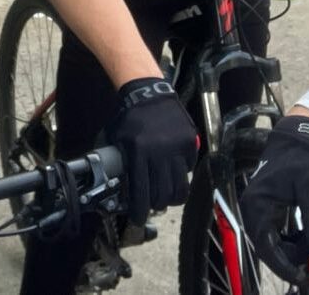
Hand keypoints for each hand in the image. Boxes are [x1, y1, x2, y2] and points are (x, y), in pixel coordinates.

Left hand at [106, 77, 198, 223]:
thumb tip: (123, 190)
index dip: (139, 211)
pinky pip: (189, 169)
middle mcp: (159, 152)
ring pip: (180, 187)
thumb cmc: (129, 118)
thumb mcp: (118, 140)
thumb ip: (122, 164)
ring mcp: (177, 147)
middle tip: (153, 204)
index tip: (138, 218)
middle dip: (156, 205)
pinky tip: (175, 172)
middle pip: (162, 194)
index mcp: (138, 153)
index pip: (141, 193)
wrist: (148, 92)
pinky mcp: (190, 142)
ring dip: (172, 197)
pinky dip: (182, 175)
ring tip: (167, 196)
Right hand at [239, 113, 308, 282]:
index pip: (266, 247)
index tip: (302, 277)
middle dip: (293, 255)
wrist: (299, 136)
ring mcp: (258, 208)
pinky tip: (307, 232)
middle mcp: (253, 209)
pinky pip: (277, 232)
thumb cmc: (301, 158)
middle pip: (269, 247)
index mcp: (257, 205)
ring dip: (294, 246)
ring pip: (274, 241)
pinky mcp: (266, 207)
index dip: (283, 266)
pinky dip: (292, 237)